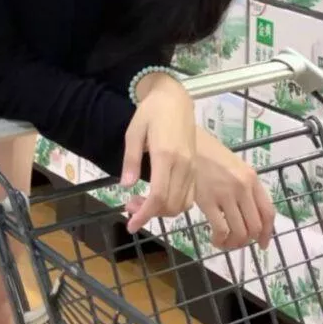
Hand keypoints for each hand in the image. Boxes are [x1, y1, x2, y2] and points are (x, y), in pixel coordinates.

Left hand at [121, 76, 195, 234]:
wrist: (175, 99)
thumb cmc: (151, 112)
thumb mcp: (134, 132)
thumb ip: (131, 160)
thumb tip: (126, 186)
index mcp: (165, 155)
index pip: (158, 195)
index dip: (145, 214)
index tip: (131, 224)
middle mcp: (183, 164)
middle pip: (171, 204)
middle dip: (150, 214)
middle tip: (131, 207)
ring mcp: (192, 167)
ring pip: (182, 204)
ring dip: (162, 211)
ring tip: (142, 202)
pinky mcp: (196, 168)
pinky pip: (190, 196)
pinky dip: (175, 204)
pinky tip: (160, 197)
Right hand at [194, 128, 274, 250]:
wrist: (188, 144)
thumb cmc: (210, 155)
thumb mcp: (235, 167)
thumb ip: (245, 186)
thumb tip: (249, 214)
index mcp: (252, 178)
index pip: (268, 212)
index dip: (267, 233)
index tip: (261, 243)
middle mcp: (243, 187)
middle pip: (255, 226)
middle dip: (247, 240)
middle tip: (237, 242)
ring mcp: (226, 194)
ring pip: (240, 232)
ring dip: (233, 244)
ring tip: (225, 242)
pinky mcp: (208, 200)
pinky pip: (221, 230)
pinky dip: (220, 240)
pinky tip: (214, 239)